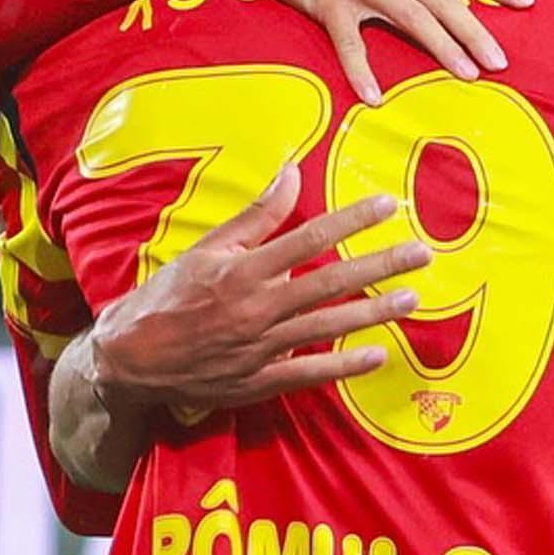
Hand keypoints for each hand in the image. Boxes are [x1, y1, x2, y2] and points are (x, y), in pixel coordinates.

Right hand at [90, 171, 419, 421]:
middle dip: (379, 266)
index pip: (308, 237)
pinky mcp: (260, 381)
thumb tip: (292, 173)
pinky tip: (378, 356)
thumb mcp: (207, 249)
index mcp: (242, 270)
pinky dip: (344, 366)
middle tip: (421, 253)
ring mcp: (261, 347)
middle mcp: (256, 308)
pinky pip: (310, 373)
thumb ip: (255, 215)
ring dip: (373, 313)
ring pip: (327, 326)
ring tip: (411, 299)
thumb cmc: (169, 297)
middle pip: (329, 281)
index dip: (351, 221)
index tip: (387, 207)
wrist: (132, 359)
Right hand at [260, 0, 536, 105]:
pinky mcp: (331, 5)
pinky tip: (375, 98)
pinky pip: (350, 42)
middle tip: (501, 61)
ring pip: (410, 18)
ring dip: (439, 47)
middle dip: (474, 30)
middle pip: (442, 1)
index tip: (526, 0)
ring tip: (466, 75)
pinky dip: (361, 69)